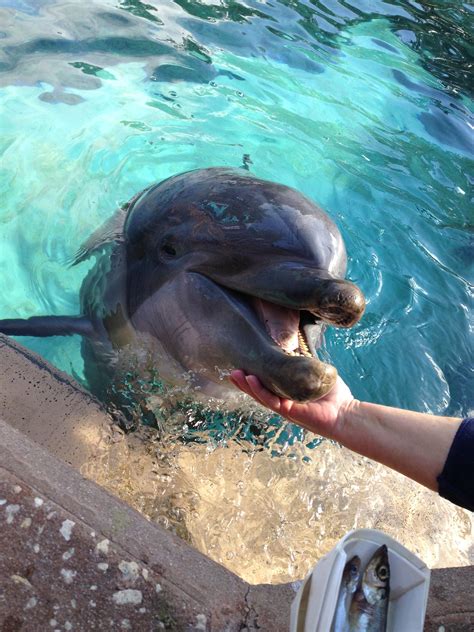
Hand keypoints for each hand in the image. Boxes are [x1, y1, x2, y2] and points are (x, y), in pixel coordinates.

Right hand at [230, 370, 354, 439]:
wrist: (346, 413)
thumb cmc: (333, 395)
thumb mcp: (315, 374)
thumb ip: (304, 364)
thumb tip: (296, 347)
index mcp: (286, 394)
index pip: (265, 385)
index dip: (252, 378)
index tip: (241, 367)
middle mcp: (282, 401)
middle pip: (258, 392)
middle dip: (243, 383)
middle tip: (231, 371)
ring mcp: (284, 407)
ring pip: (260, 396)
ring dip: (247, 386)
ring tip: (235, 374)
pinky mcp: (289, 411)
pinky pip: (271, 401)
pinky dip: (260, 390)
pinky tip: (251, 380)